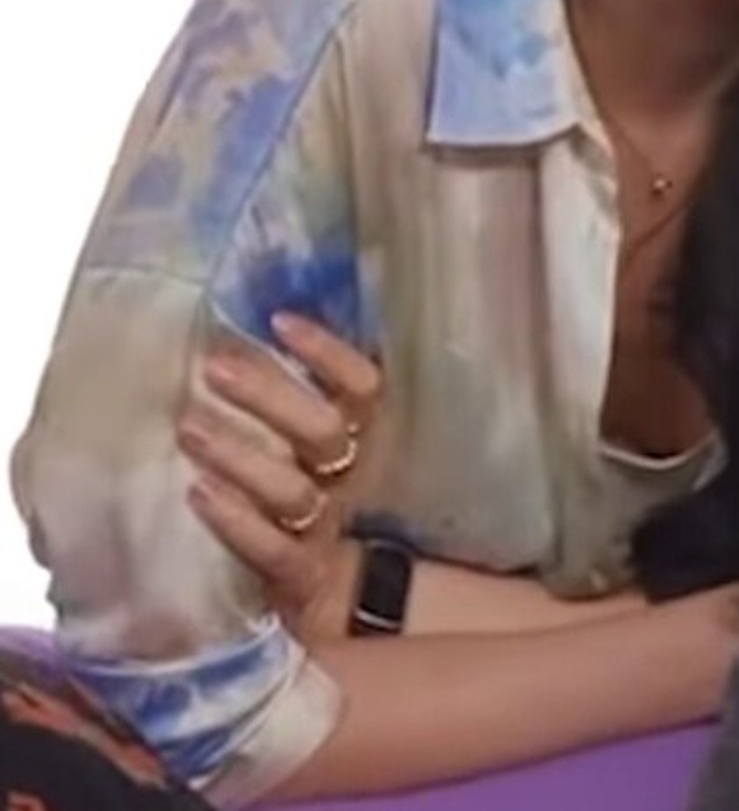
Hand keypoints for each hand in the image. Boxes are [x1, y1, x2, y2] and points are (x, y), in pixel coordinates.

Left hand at [178, 312, 379, 642]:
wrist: (350, 599)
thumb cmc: (323, 495)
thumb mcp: (327, 443)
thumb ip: (311, 392)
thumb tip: (268, 321)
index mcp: (368, 435)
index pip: (363, 386)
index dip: (328, 352)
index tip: (279, 320)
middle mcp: (352, 476)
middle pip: (323, 431)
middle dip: (269, 395)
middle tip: (214, 368)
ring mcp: (328, 526)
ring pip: (294, 489)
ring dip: (240, 456)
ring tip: (189, 427)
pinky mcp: (301, 575)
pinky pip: (272, 549)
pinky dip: (237, 521)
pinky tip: (197, 493)